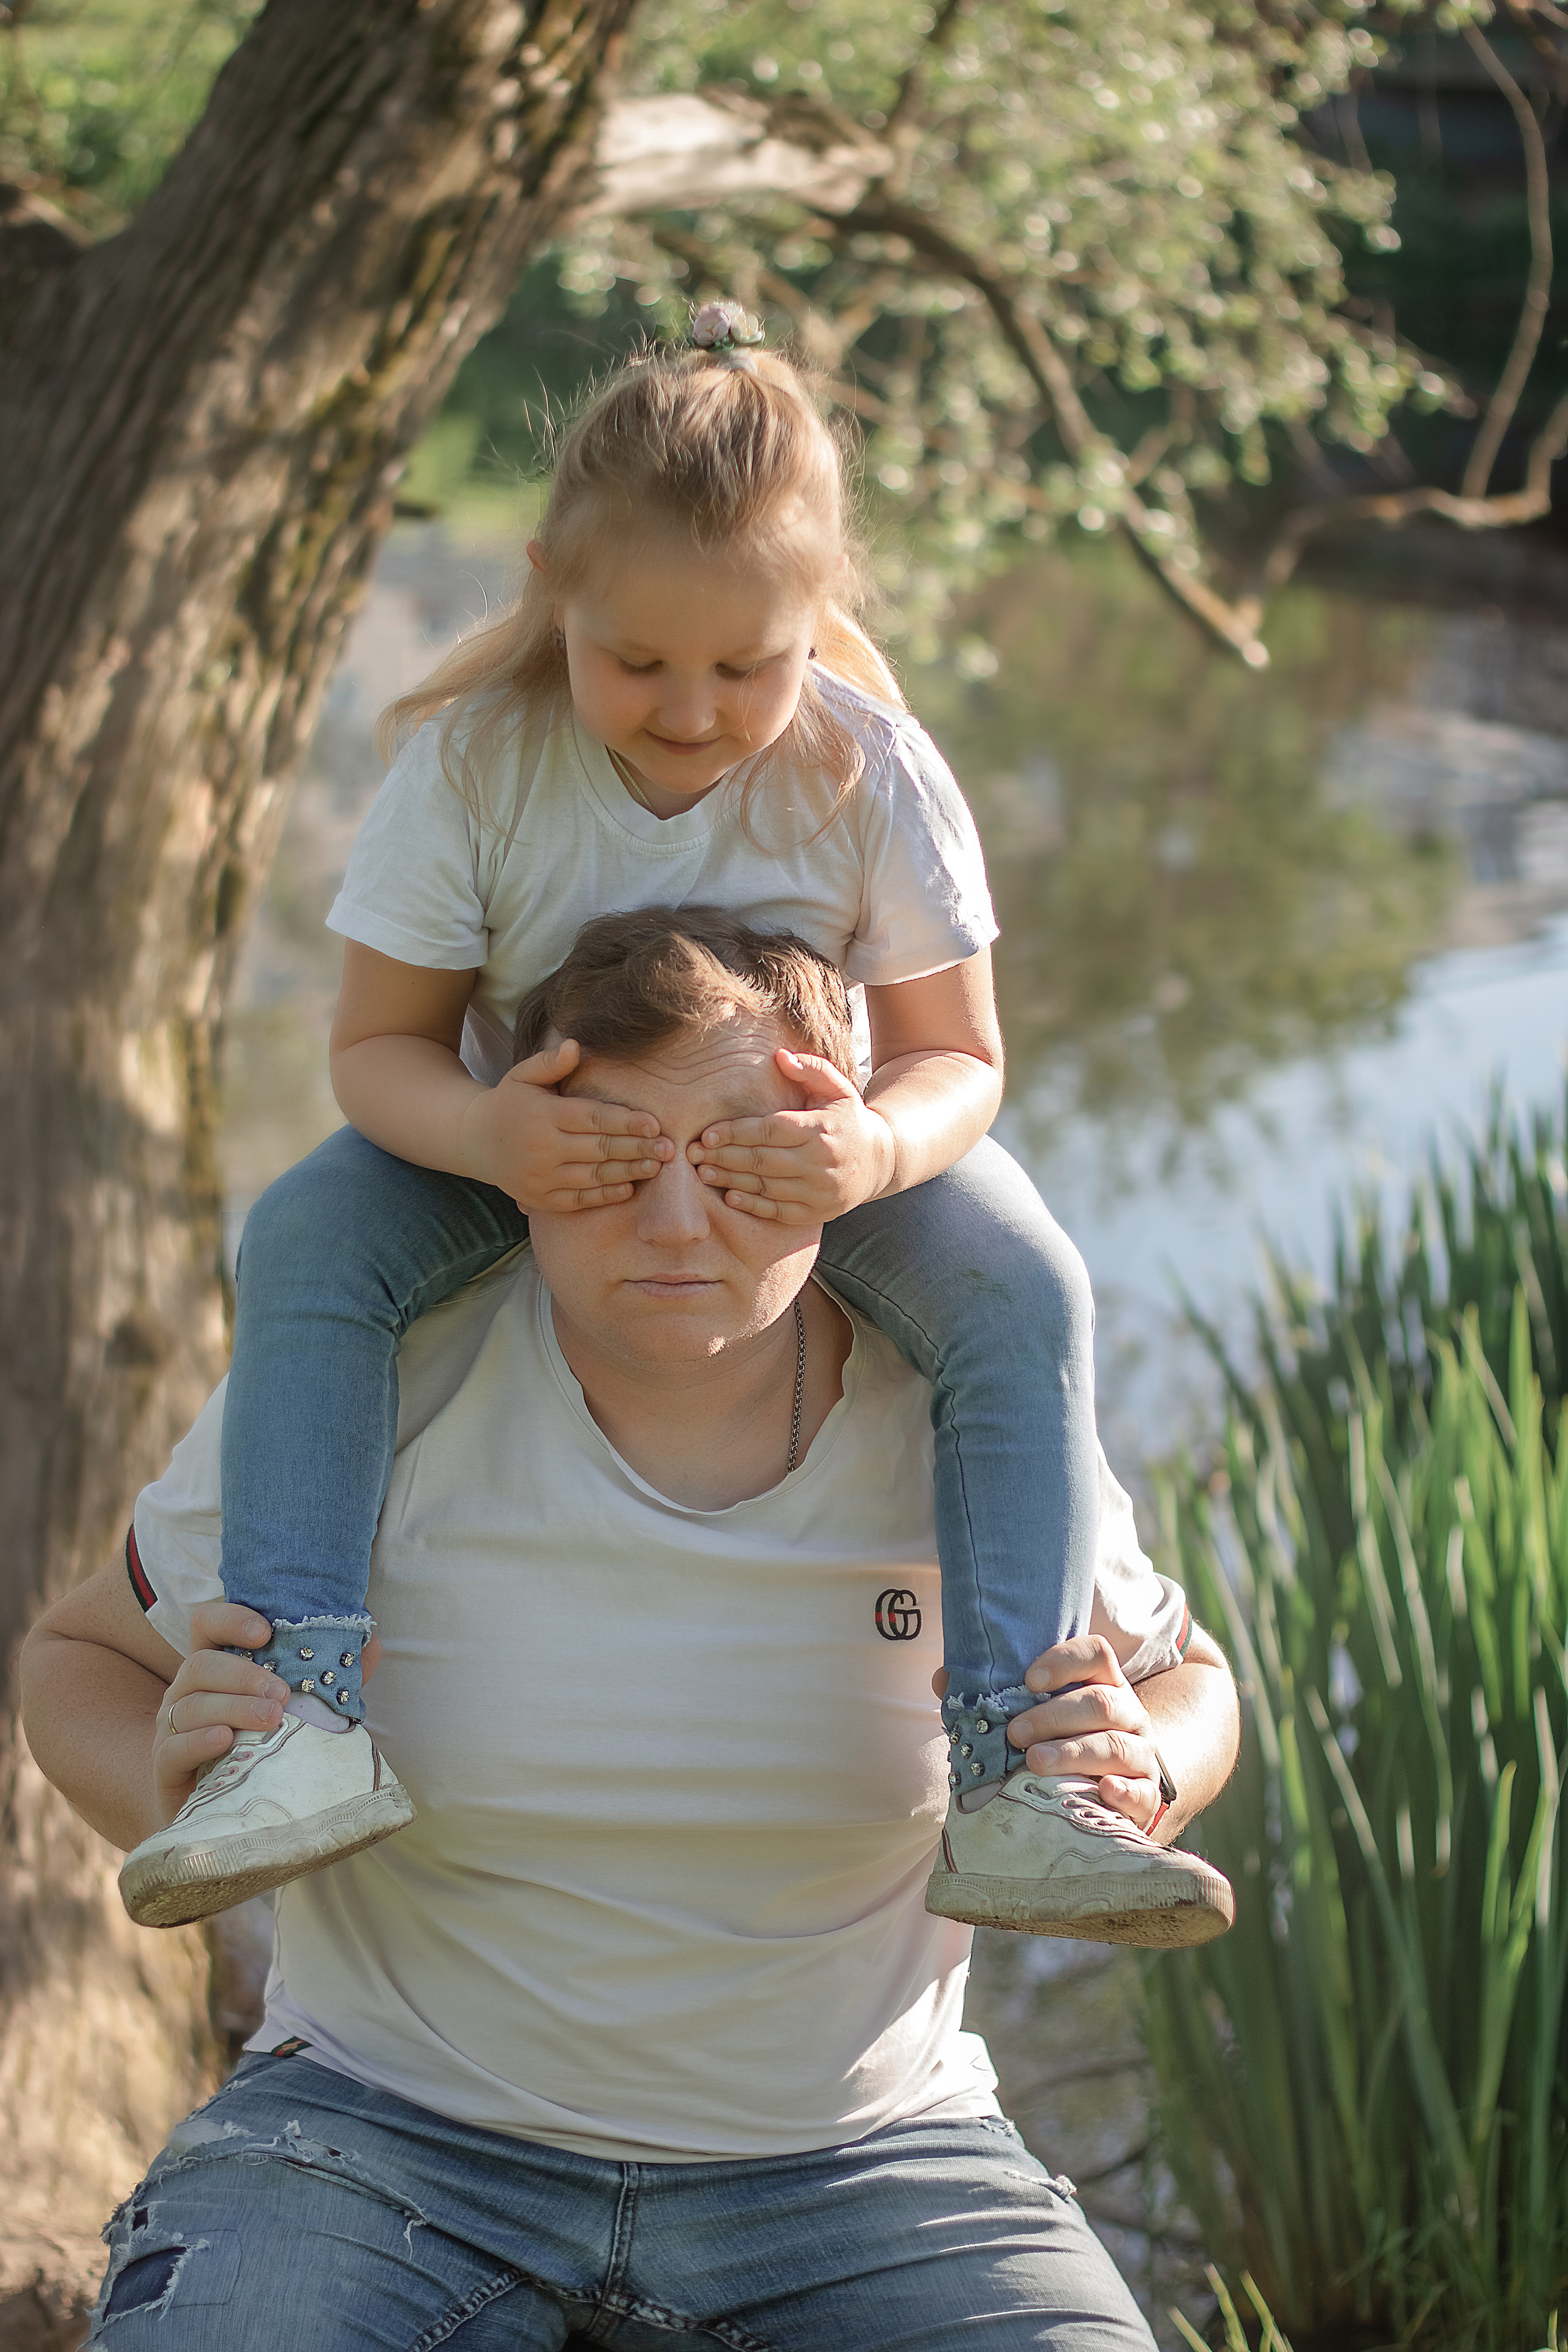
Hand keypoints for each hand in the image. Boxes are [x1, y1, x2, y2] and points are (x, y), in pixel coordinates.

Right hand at [151, 1603, 383, 1827]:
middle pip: (200, 1664)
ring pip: (190, 1705)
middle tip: (282, 1692)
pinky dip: (200, 1740)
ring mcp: (171, 1728)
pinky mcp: (165, 1766)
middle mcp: (187, 1691)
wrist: (223, 1811)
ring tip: (271, 1719)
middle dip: (242, 1674)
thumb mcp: (296, 1711)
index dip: (231, 1619)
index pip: (208, 1624)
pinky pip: (173, 1747)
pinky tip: (225, 1740)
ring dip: (232, 1707)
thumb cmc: (261, 1748)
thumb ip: (329, 1679)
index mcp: (216, 1667)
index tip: (266, 1632)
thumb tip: (371, 1646)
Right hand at [461, 1039, 672, 1211]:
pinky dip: (604, 1196)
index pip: (592, 1119)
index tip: (655, 1123)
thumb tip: (576, 1045)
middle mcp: (542, 1148)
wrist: (474, 1141)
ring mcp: (541, 1177)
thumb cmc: (509, 1102)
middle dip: (636, 1149)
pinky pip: (578, 1200)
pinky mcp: (540, 1199)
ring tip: (656, 1166)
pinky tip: (628, 1188)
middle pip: (599, 1149)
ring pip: (593, 1177)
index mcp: (543, 1116)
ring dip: (628, 1172)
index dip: (625, 1122)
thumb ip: (551, 1062)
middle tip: (668, 1149)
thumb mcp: (523, 1075)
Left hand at [688, 1048, 895, 1223]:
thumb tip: (780, 1056)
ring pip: (766, 1187)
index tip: (707, 1134)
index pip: (770, 1130)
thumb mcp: (837, 1088)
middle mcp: (820, 1162)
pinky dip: (753, 1206)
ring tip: (704, 1173)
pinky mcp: (816, 1212)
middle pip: (762, 1160)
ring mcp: (819, 1190)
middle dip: (724, 1157)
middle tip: (693, 1155)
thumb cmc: (847, 1120)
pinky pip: (778, 1211)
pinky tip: (731, 1196)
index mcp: (821, 1129)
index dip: (735, 1133)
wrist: (880, 1161)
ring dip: (731, 1181)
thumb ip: (811, 1069)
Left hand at [1009, 1635, 1162, 1832]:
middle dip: (1053, 1716)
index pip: (1096, 1653)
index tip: (1029, 1680)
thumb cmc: (1059, 1746)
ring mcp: (1142, 1754)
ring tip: (1035, 1761)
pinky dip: (1123, 1790)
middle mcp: (1129, 1713)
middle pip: (1100, 1701)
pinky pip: (1142, 1791)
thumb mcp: (1035, 1718)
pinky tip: (1103, 1790)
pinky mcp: (1148, 1794)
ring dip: (1073, 1752)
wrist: (1103, 1796)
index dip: (1065, 1660)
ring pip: (1115, 1744)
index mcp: (1103, 1684)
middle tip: (1015, 1733)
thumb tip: (943, 1678)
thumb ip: (995, 1698)